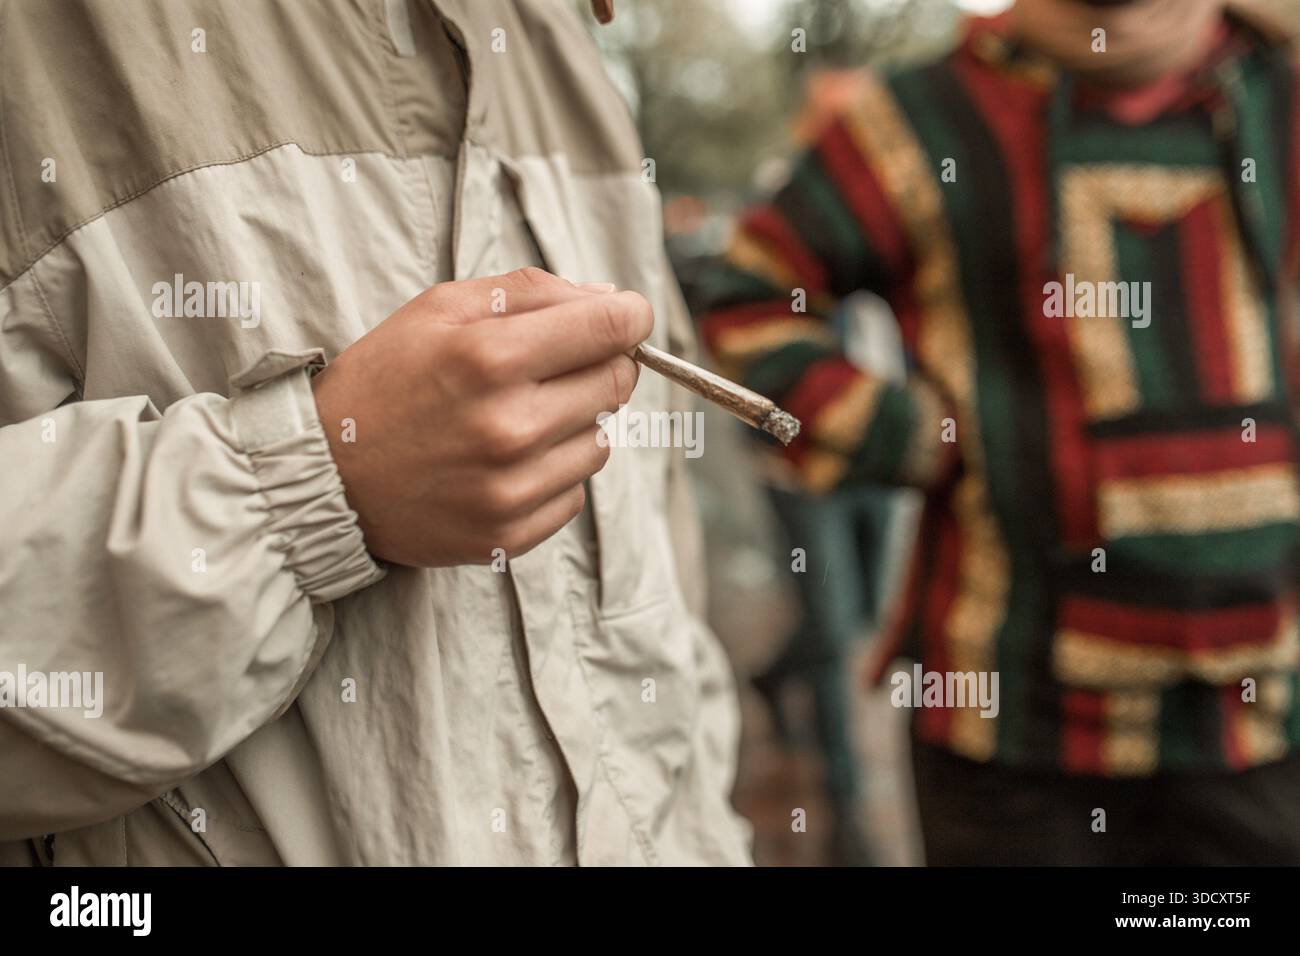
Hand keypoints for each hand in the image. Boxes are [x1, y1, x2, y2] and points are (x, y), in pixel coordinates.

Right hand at [311, 268, 648, 566]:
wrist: (323, 476)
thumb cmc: (382, 382)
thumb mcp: (439, 310)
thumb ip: (530, 293)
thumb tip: (611, 298)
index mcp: (490, 358)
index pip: (610, 330)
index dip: (628, 316)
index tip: (627, 317)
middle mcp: (509, 427)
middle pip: (616, 384)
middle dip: (598, 365)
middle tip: (553, 367)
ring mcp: (512, 488)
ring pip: (602, 441)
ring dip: (576, 423)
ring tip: (517, 417)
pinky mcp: (510, 534)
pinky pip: (575, 492)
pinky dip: (554, 472)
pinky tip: (506, 462)